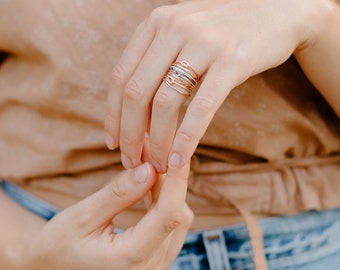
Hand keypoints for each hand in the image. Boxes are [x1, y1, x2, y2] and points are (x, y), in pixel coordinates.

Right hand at [16, 162, 192, 269]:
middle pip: (175, 215)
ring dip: (167, 191)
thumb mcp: (82, 217)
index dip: (177, 181)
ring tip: (148, 165)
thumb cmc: (58, 247)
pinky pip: (170, 228)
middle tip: (152, 152)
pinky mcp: (154, 260)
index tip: (178, 152)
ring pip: (177, 221)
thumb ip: (118, 194)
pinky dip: (163, 203)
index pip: (168, 214)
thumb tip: (149, 169)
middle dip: (169, 180)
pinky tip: (150, 186)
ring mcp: (155, 267)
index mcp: (131, 258)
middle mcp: (150, 268)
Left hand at [105, 0, 318, 170]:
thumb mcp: (182, 35)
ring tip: (157, 165)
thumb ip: (157, 60)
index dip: (113, 115)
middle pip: (137, 93)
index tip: (113, 143)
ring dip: (157, 142)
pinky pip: (201, 107)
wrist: (274, 11)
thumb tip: (135, 110)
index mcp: (155, 24)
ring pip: (165, 103)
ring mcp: (203, 44)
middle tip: (131, 161)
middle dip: (130, 135)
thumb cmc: (221, 32)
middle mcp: (174, 29)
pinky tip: (180, 159)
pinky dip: (186, 138)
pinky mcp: (232, 61)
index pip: (121, 77)